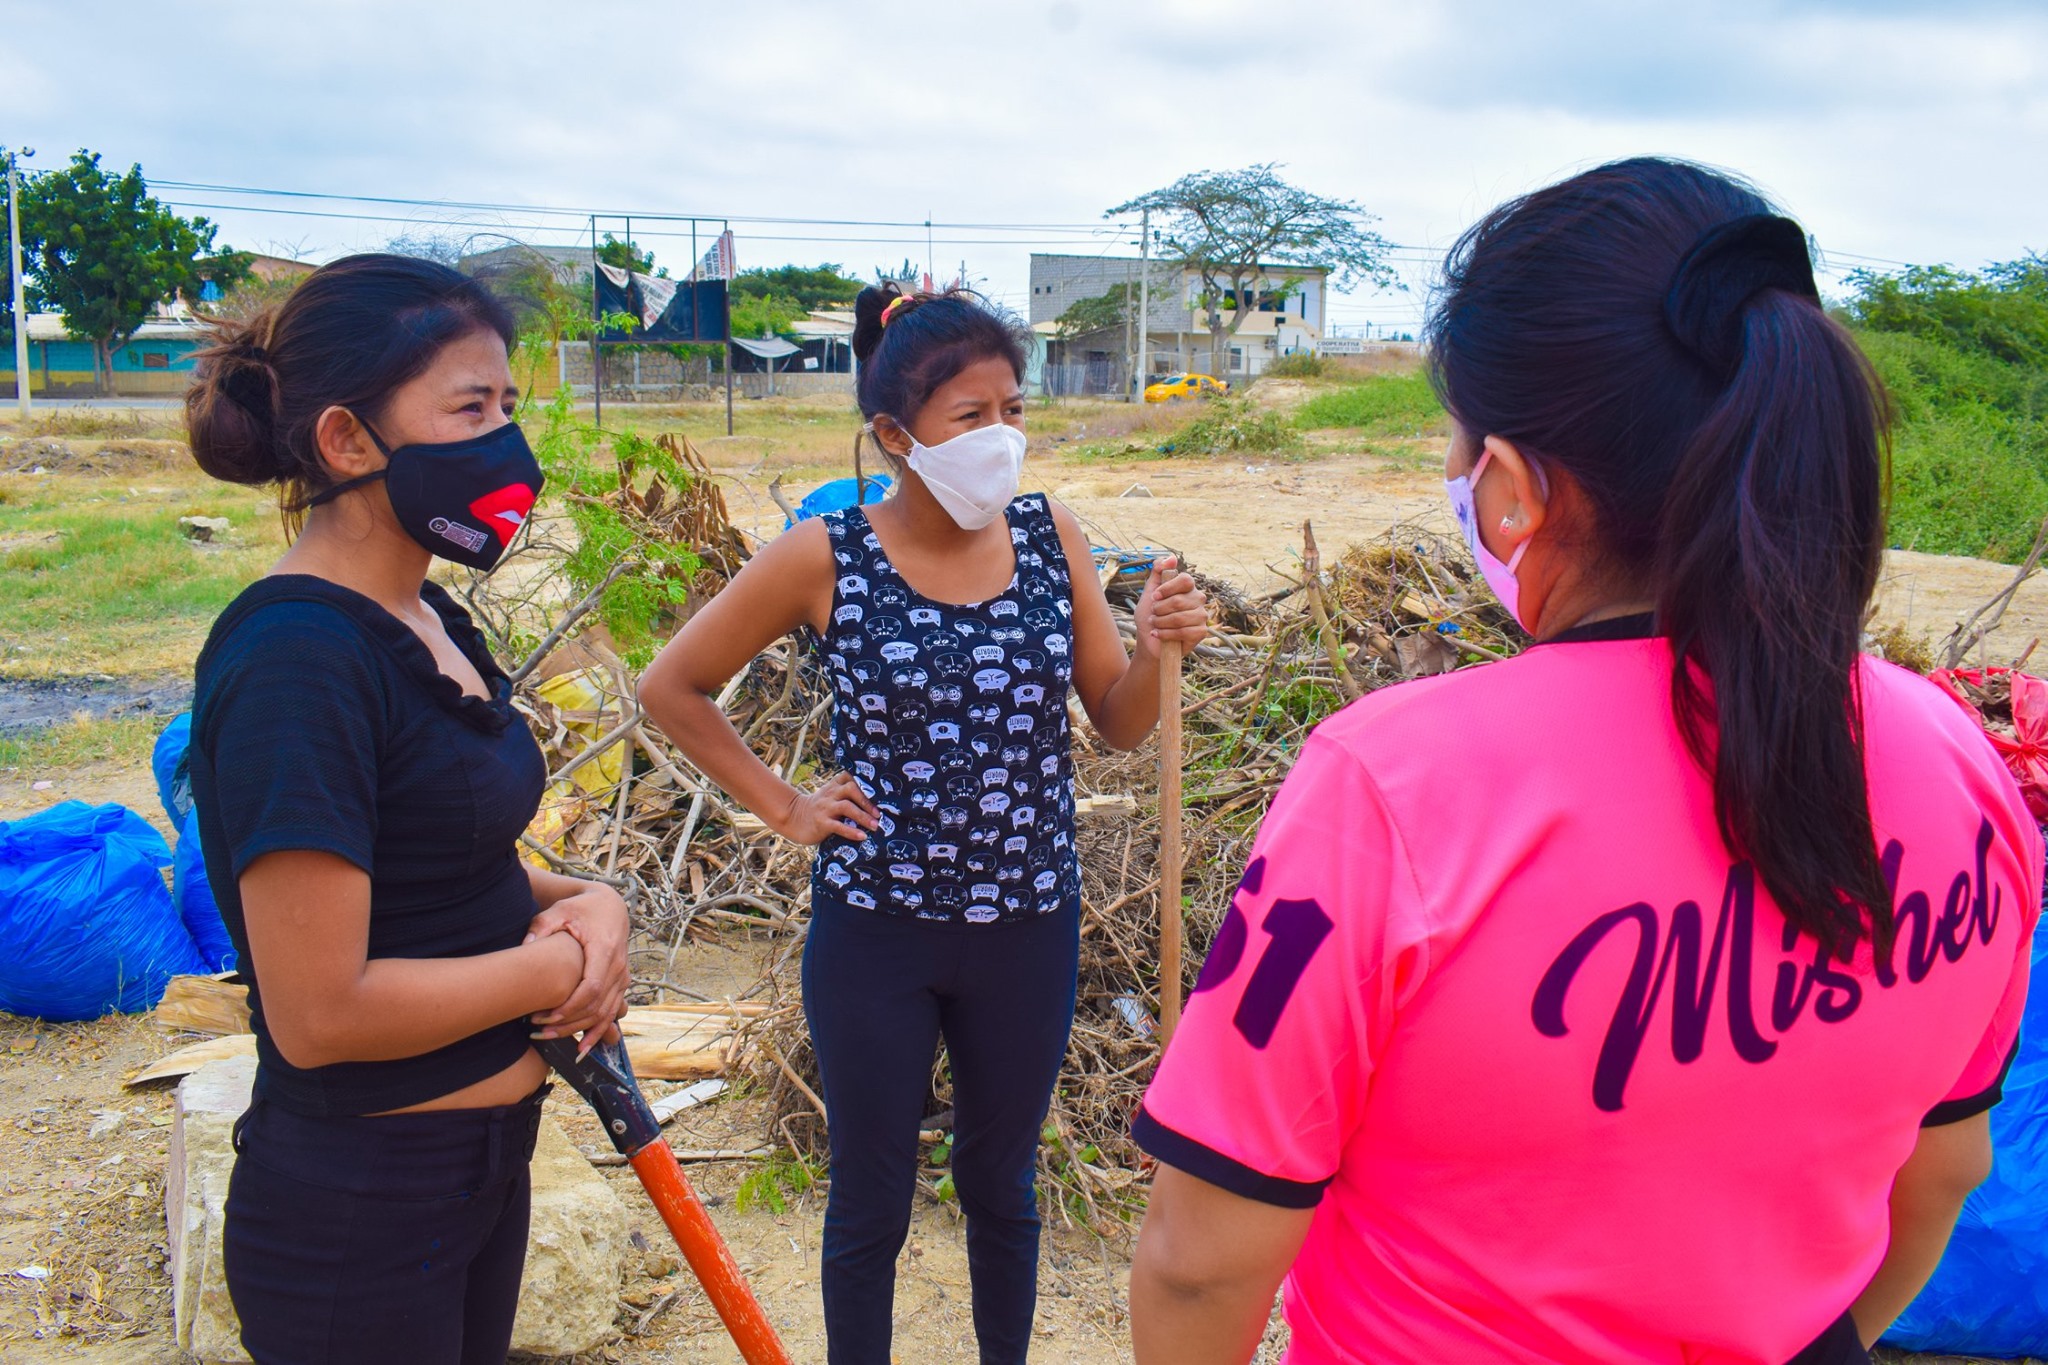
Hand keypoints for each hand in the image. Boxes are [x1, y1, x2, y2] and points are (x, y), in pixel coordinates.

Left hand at [526, 882, 629, 1057]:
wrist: (609, 905)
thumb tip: (525, 947)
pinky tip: (583, 1048)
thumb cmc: (581, 909)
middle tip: (538, 1031)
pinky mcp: (622, 983)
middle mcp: (618, 966)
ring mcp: (622, 976)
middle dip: (568, 1023)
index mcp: (604, 949)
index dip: (569, 1007)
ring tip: (550, 1039)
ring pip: (606, 1013)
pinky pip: (613, 1012)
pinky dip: (599, 1032)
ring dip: (579, 1031)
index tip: (544, 1017)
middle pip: (597, 1006)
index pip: (591, 988)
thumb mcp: (558, 911)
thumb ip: (541, 927)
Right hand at [774, 771, 880, 844]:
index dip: (866, 782)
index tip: (880, 792)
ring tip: (875, 826)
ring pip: (847, 807)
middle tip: (879, 814)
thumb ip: (847, 795)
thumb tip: (875, 805)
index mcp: (834, 785)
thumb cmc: (820, 809)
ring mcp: (825, 808)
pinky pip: (838, 826)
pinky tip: (862, 836)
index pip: (850, 777)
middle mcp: (830, 793)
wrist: (794, 819)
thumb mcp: (831, 796)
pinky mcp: (821, 823)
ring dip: (863, 816)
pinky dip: (852, 831)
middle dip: (867, 801)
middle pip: (851, 789)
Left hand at [1135, 555, 1209, 660]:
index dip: (1167, 588)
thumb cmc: (1150, 616)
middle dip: (1159, 610)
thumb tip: (1171, 558)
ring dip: (1161, 623)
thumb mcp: (1149, 592)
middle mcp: (1198, 599)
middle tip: (1153, 615)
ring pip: (1180, 618)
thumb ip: (1157, 573)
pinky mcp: (1201, 632)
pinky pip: (1184, 631)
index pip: (1185, 579)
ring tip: (1155, 625)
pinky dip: (1166, 634)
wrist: (1149, 641)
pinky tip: (1159, 635)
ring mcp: (1201, 615)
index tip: (1154, 597)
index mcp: (1187, 587)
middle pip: (1179, 600)